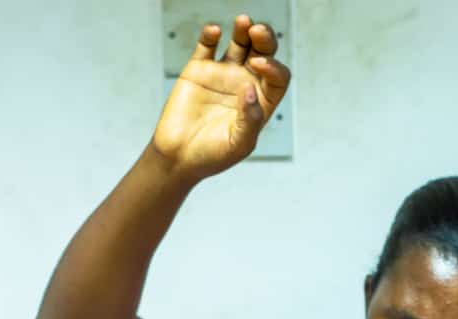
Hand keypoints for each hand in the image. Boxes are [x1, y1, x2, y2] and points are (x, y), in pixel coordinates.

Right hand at [151, 15, 290, 180]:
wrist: (179, 157)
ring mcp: (223, 74)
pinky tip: (214, 31)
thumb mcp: (239, 144)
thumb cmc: (213, 156)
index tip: (259, 66)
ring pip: (239, 44)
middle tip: (258, 31)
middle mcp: (246, 84)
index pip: (277, 78)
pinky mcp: (198, 70)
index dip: (274, 68)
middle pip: (263, 53)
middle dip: (265, 39)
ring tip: (244, 22)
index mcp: (262, 102)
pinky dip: (210, 35)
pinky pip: (207, 46)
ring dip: (244, 30)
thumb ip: (249, 119)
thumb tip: (250, 89)